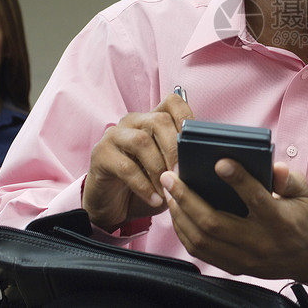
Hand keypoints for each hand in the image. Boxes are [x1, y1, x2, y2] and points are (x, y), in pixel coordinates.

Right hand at [83, 92, 192, 232]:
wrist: (113, 206)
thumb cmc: (147, 184)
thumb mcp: (170, 170)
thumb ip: (184, 159)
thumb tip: (206, 160)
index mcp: (152, 119)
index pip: (173, 102)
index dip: (187, 116)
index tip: (195, 142)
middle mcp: (133, 121)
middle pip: (159, 121)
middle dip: (175, 149)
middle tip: (182, 174)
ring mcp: (114, 135)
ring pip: (141, 141)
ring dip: (158, 168)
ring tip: (168, 188)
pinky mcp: (100, 154)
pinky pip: (125, 167)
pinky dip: (144, 185)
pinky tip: (155, 199)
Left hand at [160, 160, 307, 281]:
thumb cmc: (305, 217)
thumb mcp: (305, 193)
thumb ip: (288, 179)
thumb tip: (274, 166)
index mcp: (280, 220)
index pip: (256, 198)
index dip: (238, 179)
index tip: (219, 161)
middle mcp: (259, 242)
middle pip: (215, 222)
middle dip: (187, 197)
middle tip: (170, 176)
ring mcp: (245, 258)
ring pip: (202, 240)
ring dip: (180, 214)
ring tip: (169, 192)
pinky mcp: (235, 267)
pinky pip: (202, 252)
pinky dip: (184, 232)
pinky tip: (177, 213)